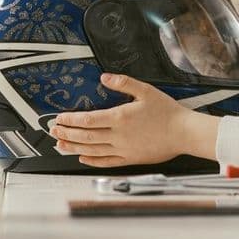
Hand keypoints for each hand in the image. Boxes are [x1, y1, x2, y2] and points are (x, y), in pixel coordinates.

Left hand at [50, 73, 195, 166]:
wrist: (184, 133)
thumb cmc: (168, 112)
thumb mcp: (146, 90)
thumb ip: (123, 82)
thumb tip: (105, 76)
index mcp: (120, 118)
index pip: (88, 120)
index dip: (71, 120)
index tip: (59, 118)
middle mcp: (118, 136)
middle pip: (85, 136)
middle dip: (67, 134)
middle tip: (54, 132)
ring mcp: (123, 150)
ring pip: (92, 150)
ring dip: (74, 148)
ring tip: (61, 145)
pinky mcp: (130, 159)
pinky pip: (106, 162)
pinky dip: (92, 161)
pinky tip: (83, 158)